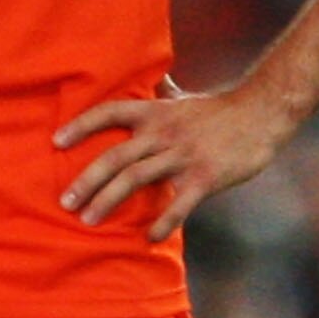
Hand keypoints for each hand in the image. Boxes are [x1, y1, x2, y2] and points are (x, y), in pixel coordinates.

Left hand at [54, 78, 292, 241]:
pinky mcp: (205, 176)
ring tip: (88, 220)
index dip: (81, 126)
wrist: (262, 113)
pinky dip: (162, 221)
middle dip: (86, 180)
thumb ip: (165, 94)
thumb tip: (158, 80)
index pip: (108, 113)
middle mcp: (163, 133)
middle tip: (65, 202)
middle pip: (115, 156)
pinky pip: (178, 202)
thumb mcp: (184, 99)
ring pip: (136, 179)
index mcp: (155, 113)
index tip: (56, 141)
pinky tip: (147, 237)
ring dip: (108, 201)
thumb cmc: (220, 110)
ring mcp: (183, 155)